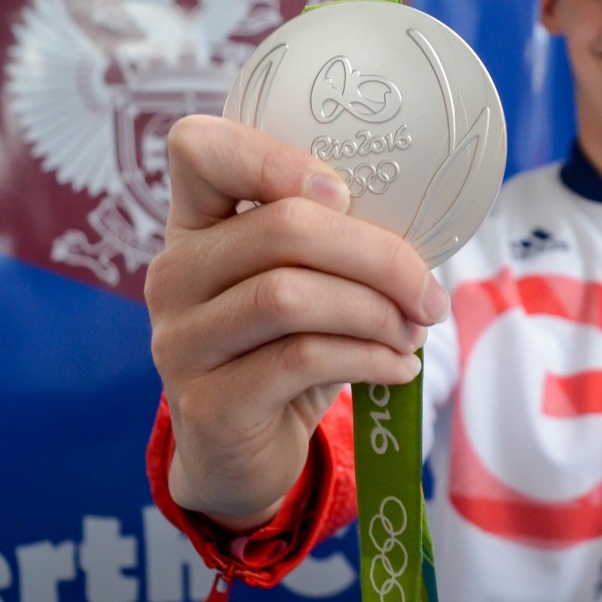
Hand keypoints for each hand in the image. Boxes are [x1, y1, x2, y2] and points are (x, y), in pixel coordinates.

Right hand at [146, 115, 448, 531]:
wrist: (245, 454)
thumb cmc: (287, 350)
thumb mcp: (306, 284)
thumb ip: (336, 244)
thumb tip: (425, 229)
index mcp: (195, 223)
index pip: (199, 148)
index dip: (273, 157)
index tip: (345, 193)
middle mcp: (174, 273)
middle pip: (282, 227)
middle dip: (379, 257)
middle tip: (426, 292)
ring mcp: (180, 341)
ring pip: (290, 296)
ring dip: (376, 312)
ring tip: (413, 332)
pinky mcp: (207, 403)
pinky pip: (301, 359)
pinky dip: (368, 357)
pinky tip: (398, 367)